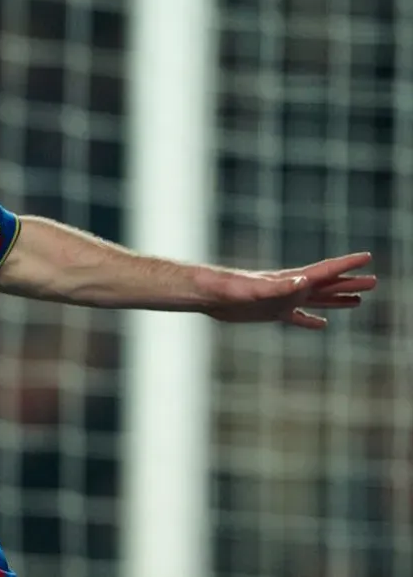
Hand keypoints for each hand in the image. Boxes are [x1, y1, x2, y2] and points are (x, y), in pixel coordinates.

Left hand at [202, 252, 376, 328]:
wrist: (206, 294)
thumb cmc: (228, 288)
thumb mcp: (256, 289)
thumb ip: (280, 287)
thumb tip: (304, 281)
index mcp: (289, 280)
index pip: (324, 271)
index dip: (346, 265)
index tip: (367, 257)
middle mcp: (289, 288)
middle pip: (326, 285)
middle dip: (350, 283)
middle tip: (374, 281)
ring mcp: (281, 300)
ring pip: (316, 300)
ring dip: (337, 299)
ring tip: (358, 301)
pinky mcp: (270, 313)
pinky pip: (297, 317)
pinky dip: (311, 320)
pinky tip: (322, 324)